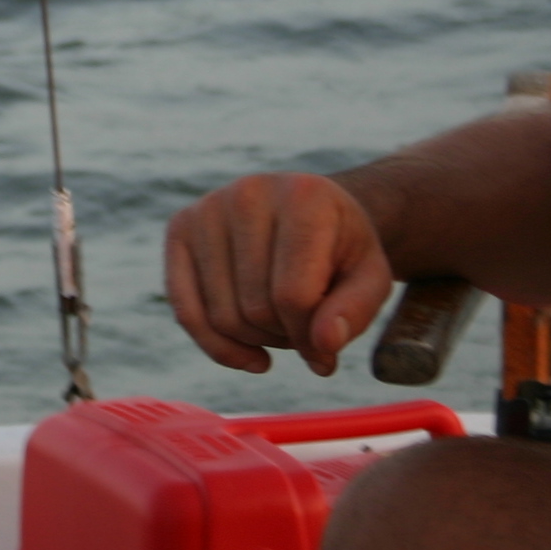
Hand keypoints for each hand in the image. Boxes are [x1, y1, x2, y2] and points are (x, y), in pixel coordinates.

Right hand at [164, 172, 394, 375]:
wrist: (308, 210)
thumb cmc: (341, 249)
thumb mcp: (370, 277)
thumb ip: (355, 311)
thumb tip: (323, 346)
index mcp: (303, 196)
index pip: (294, 295)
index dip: (311, 337)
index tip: (325, 346)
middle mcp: (248, 192)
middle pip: (255, 309)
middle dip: (285, 337)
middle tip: (304, 329)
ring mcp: (208, 207)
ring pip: (221, 316)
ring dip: (256, 341)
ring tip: (282, 325)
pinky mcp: (180, 226)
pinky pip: (185, 310)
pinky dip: (217, 347)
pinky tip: (249, 357)